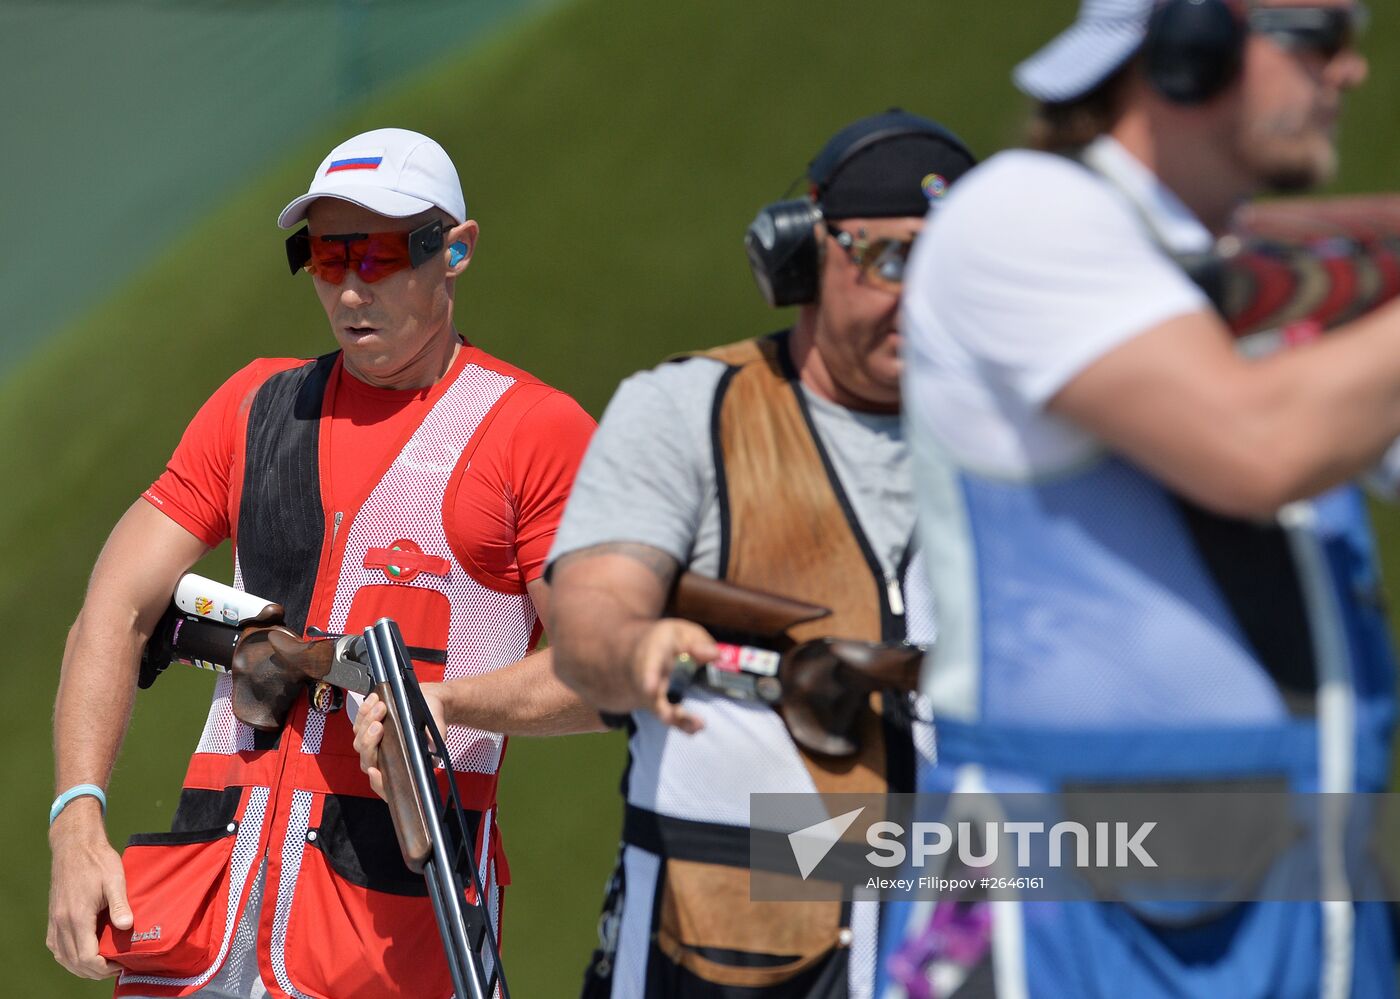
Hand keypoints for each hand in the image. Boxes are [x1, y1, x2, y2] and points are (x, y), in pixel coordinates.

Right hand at [47, 802, 128, 978]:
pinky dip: (69, 957)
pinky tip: (83, 955)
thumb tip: (127, 926)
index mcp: (77, 916)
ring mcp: (55, 921)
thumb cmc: (98, 860)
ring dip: (81, 967)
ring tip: (103, 965)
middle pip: (74, 962)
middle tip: (116, 967)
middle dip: (95, 971)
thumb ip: (120, 905)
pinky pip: (56, 947)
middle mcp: (62, 923)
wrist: (75, 846)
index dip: (103, 968)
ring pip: (63, 957)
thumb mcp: (115, 880)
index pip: (86, 957)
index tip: (120, 965)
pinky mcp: (53, 917)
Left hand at [353, 685, 447, 799]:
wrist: (429, 702)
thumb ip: (435, 741)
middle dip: (370, 741)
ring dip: (367, 722)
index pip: (384, 784)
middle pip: (367, 759)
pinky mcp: (367, 728)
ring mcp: (373, 744)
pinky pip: (358, 723)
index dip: (377, 782)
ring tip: (381, 707)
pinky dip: (364, 711)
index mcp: (400, 766)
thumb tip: (433, 753)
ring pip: (360, 741)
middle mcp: (383, 759)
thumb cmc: (432, 720)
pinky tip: (373, 701)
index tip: (375, 771)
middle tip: (379, 726)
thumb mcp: (437, 730)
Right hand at [630, 619, 717, 733]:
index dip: (648, 676)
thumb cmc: (666, 642)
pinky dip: (683, 725)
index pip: (648, 663)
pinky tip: (697, 727)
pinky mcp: (659, 708)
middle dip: (660, 707)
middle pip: (650, 695)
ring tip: (698, 724)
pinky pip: (669, 718)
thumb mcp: (681, 632)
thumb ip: (698, 641)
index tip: (649, 688)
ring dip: (678, 720)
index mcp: (652, 652)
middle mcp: (646, 678)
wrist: (639, 656)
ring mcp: (650, 696)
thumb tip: (716, 654)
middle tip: (670, 717)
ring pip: (660, 711)